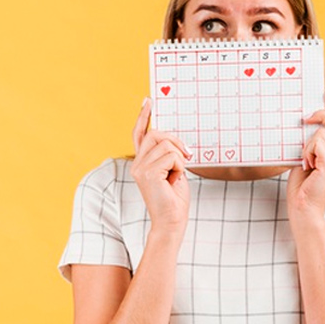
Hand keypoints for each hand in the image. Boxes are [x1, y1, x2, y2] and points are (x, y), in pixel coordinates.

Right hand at [130, 98, 192, 234]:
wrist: (172, 222)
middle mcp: (136, 163)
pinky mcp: (148, 173)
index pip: (139, 133)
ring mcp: (140, 168)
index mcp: (141, 162)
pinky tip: (175, 180)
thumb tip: (173, 138)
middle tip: (188, 155)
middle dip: (176, 141)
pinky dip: (180, 166)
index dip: (143, 116)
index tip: (148, 101)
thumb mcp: (173, 170)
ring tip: (177, 174)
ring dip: (180, 158)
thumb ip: (169, 155)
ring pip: (167, 144)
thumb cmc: (174, 199)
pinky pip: (172, 156)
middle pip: (157, 134)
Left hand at [287, 90, 324, 219]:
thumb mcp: (305, 159)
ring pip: (319, 133)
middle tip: (306, 117)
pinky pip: (316, 142)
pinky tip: (306, 166)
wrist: (303, 208)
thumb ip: (310, 144)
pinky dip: (306, 152)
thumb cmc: (302, 187)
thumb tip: (305, 125)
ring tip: (305, 164)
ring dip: (306, 146)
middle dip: (323, 113)